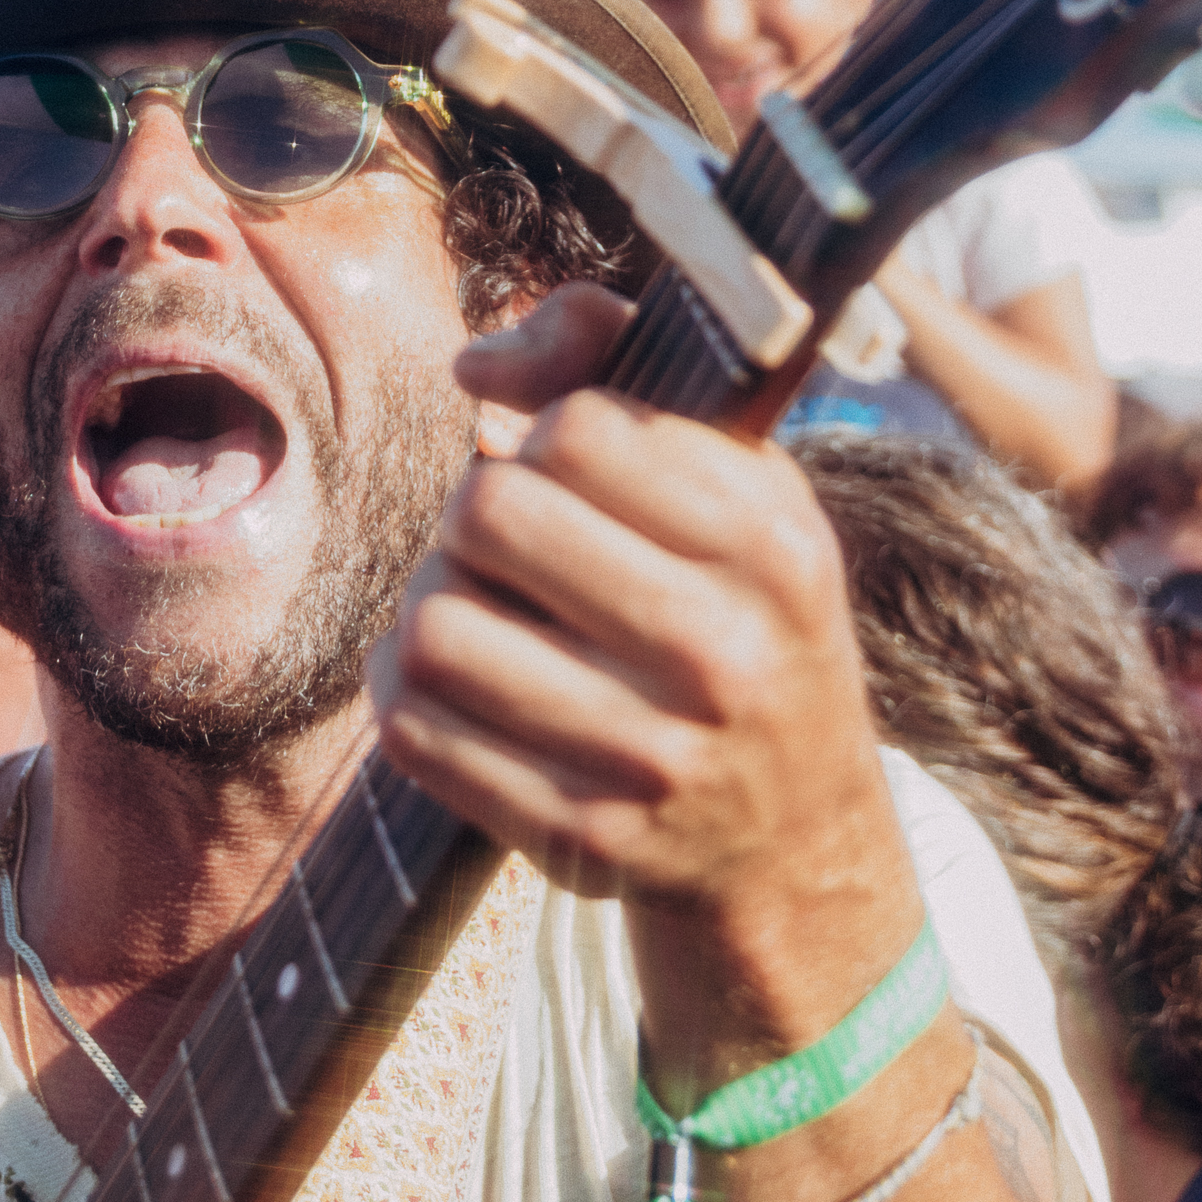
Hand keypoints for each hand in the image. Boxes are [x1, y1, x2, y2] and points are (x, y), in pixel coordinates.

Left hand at [372, 283, 900, 927]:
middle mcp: (722, 653)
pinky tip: (454, 684)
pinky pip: (414, 729)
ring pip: (433, 627)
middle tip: (505, 549)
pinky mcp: (580, 836)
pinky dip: (405, 691)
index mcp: (771, 545)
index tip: (566, 479)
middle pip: (485, 515)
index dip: (540, 441)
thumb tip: (472, 364)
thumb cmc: (744, 620)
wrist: (797, 837)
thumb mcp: (737, 485)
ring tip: (478, 615)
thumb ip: (611, 370)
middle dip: (473, 518)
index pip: (573, 433)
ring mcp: (651, 757)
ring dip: (430, 607)